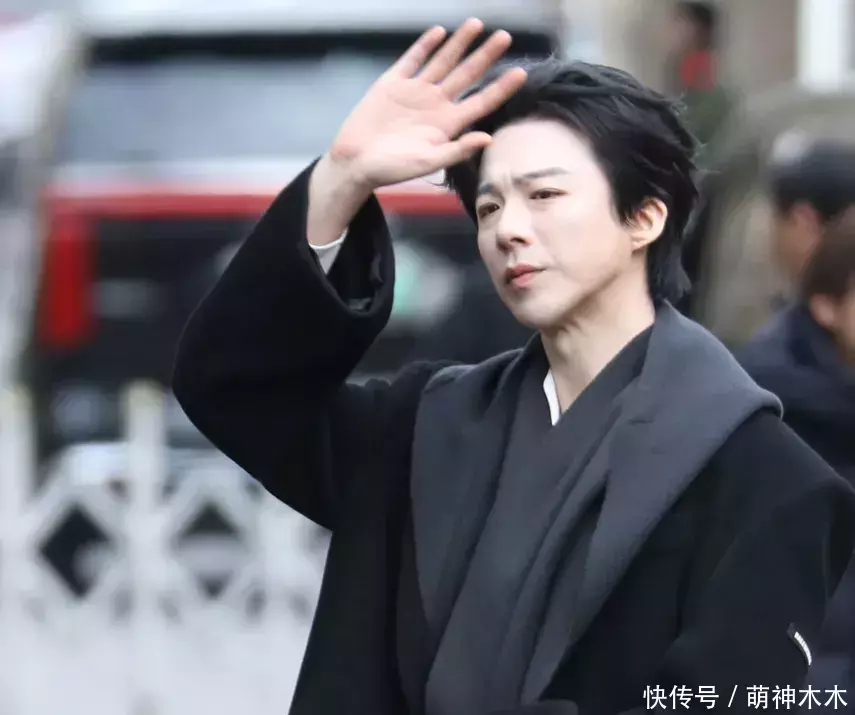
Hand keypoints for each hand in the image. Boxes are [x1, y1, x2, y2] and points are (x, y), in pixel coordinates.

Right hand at [328, 18, 527, 190]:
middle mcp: (436, 105)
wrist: (355, 162)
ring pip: (443, 62)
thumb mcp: (427, 163)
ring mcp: (415, 92)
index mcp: (447, 125)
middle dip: (486, 56)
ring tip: (477, 24)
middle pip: (467, 76)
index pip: (481, 102)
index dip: (501, 88)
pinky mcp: (392, 84)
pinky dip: (425, 46)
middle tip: (505, 37)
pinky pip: (412, 60)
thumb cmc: (391, 169)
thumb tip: (488, 138)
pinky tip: (439, 32)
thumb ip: (457, 150)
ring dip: (460, 44)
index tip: (520, 73)